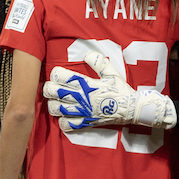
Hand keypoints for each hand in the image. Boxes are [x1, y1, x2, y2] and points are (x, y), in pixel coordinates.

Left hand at [42, 52, 175, 131]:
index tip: (57, 74)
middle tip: (50, 88)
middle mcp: (81, 97)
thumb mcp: (112, 73)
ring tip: (55, 102)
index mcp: (86, 84)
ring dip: (52, 105)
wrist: (130, 109)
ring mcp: (83, 111)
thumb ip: (99, 62)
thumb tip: (87, 54)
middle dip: (48, 89)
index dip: (55, 73)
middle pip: (54, 92)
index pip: (61, 76)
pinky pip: (67, 125)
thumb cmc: (120, 90)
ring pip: (57, 109)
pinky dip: (62, 122)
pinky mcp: (86, 122)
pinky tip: (64, 117)